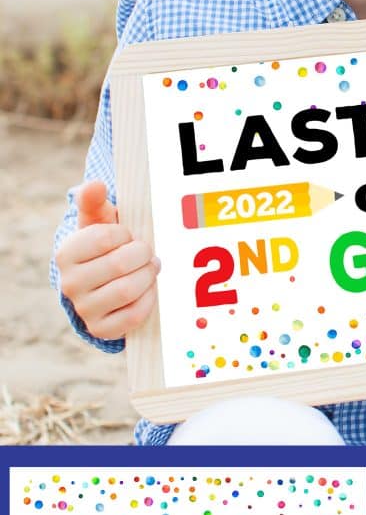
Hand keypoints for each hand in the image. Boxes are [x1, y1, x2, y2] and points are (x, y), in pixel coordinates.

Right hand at [55, 180, 159, 337]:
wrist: (99, 285)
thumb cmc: (102, 247)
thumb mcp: (96, 222)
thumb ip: (93, 201)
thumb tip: (94, 185)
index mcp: (66, 254)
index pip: (105, 237)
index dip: (126, 234)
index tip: (127, 236)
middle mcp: (69, 284)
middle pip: (120, 264)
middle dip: (142, 254)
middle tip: (147, 252)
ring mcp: (84, 309)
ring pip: (128, 290)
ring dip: (148, 276)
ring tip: (151, 268)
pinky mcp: (100, 329)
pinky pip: (133, 315)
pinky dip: (148, 299)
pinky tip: (149, 288)